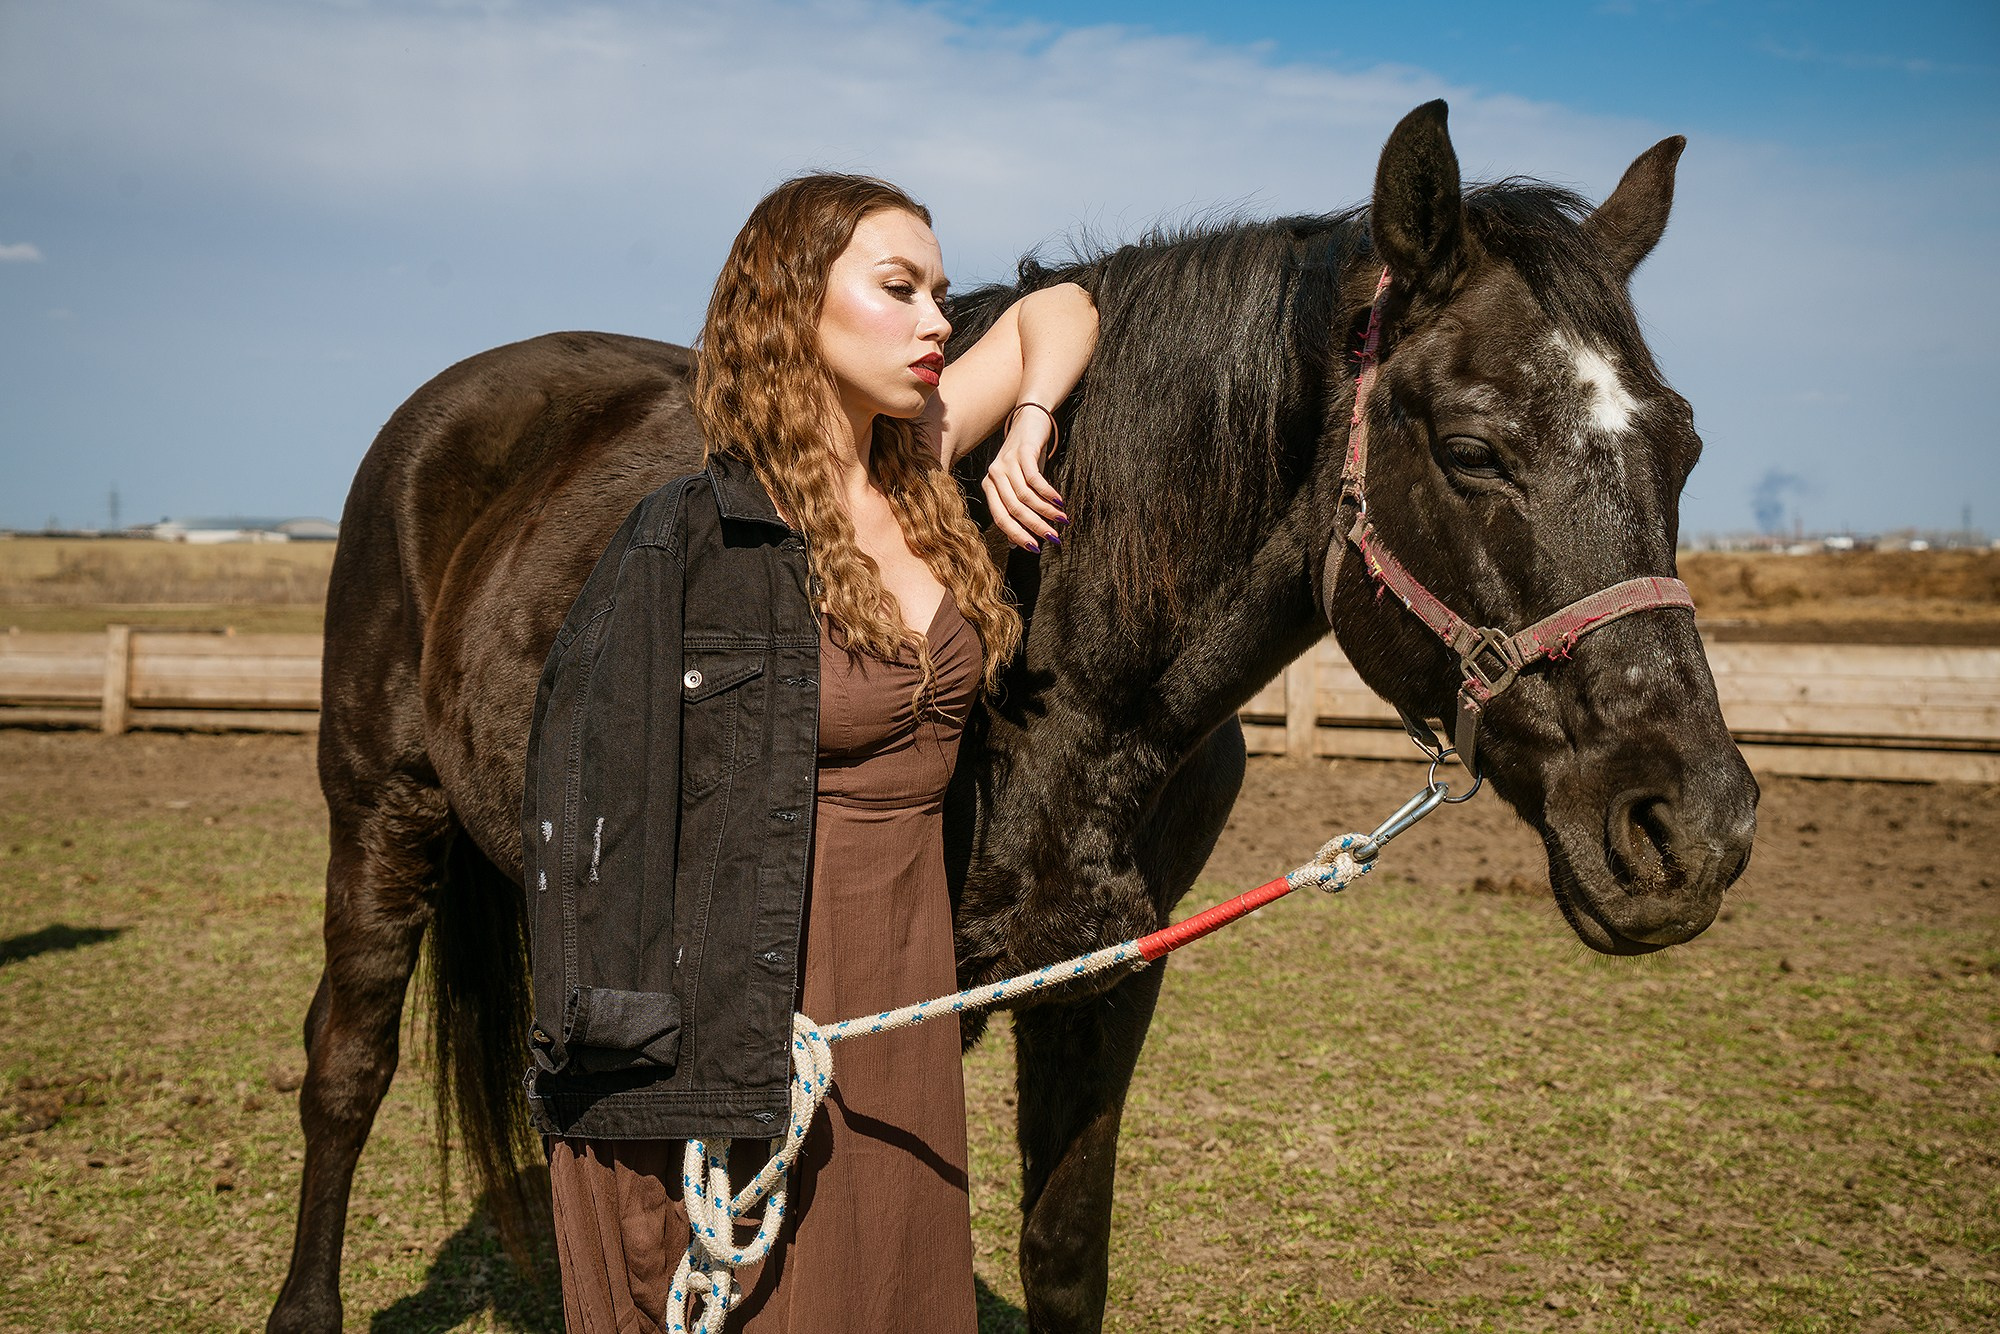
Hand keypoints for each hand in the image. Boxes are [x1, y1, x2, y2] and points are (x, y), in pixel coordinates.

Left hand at [983, 404, 1066, 552]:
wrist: (1030, 420)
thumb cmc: (1025, 458)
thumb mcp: (1019, 484)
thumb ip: (1015, 510)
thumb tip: (1015, 544)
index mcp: (989, 487)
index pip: (1000, 518)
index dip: (1016, 535)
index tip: (1035, 549)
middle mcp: (994, 475)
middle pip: (1013, 509)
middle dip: (1034, 526)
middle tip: (1054, 538)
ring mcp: (1006, 462)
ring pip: (1024, 496)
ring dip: (1045, 511)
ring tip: (1062, 520)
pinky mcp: (1022, 451)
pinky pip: (1034, 478)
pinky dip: (1048, 493)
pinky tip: (1059, 501)